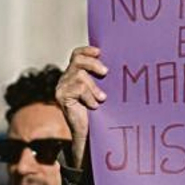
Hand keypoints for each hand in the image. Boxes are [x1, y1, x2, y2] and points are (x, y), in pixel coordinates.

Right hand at [55, 46, 107, 168]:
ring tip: (102, 98)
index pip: (77, 54)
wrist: (89, 134)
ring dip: (93, 86)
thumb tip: (123, 64)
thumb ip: (103, 79)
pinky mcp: (61, 96)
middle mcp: (66, 77)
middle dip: (93, 64)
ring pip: (79, 75)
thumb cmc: (100, 112)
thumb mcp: (102, 91)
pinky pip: (78, 88)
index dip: (87, 50)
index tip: (100, 52)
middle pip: (77, 60)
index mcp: (76, 73)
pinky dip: (89, 96)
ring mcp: (62, 86)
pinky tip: (94, 106)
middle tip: (106, 72)